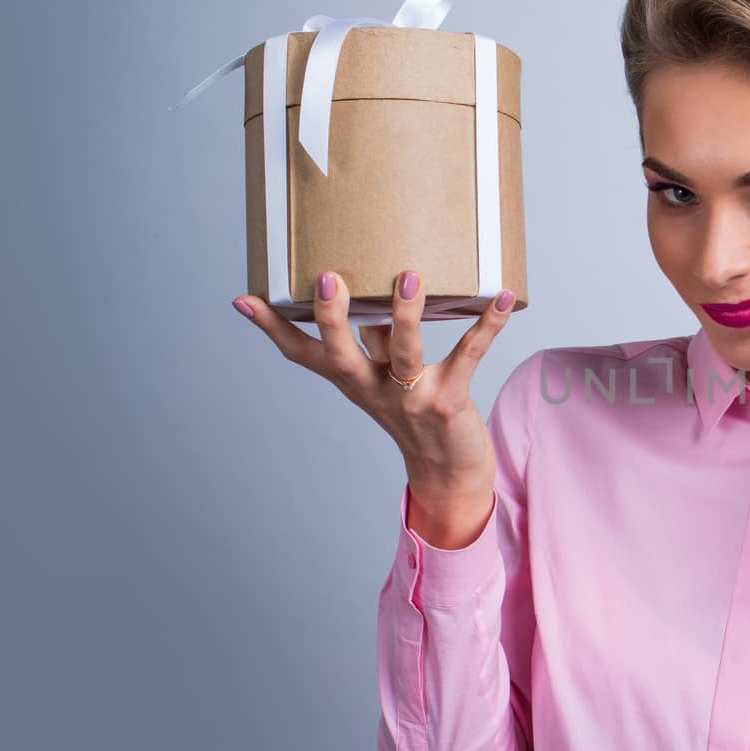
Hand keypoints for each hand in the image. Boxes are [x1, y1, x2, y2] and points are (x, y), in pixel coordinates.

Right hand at [232, 269, 518, 525]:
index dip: (274, 329)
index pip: (303, 354)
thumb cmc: (414, 411)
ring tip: (408, 277)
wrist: (450, 472)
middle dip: (332, 319)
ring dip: (406, 315)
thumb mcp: (383, 377)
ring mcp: (410, 398)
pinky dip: (488, 324)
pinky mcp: (449, 400)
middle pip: (342, 355)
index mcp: (351, 381)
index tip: (246, 299)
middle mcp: (373, 390)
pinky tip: (503, 296)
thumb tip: (365, 287)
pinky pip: (469, 355)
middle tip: (326, 278)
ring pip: (404, 354)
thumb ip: (373, 338)